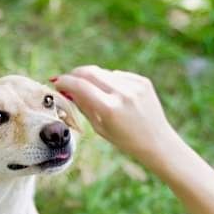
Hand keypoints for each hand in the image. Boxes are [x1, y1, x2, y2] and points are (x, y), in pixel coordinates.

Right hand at [52, 66, 178, 163]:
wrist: (157, 141)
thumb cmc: (125, 140)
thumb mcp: (99, 127)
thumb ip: (83, 106)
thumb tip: (67, 89)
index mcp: (110, 108)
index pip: (80, 86)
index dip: (65, 82)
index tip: (57, 82)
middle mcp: (122, 93)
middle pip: (90, 72)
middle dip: (76, 73)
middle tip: (68, 80)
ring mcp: (134, 85)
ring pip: (104, 73)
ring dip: (93, 79)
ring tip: (95, 94)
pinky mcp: (142, 81)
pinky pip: (118, 75)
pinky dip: (110, 82)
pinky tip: (115, 97)